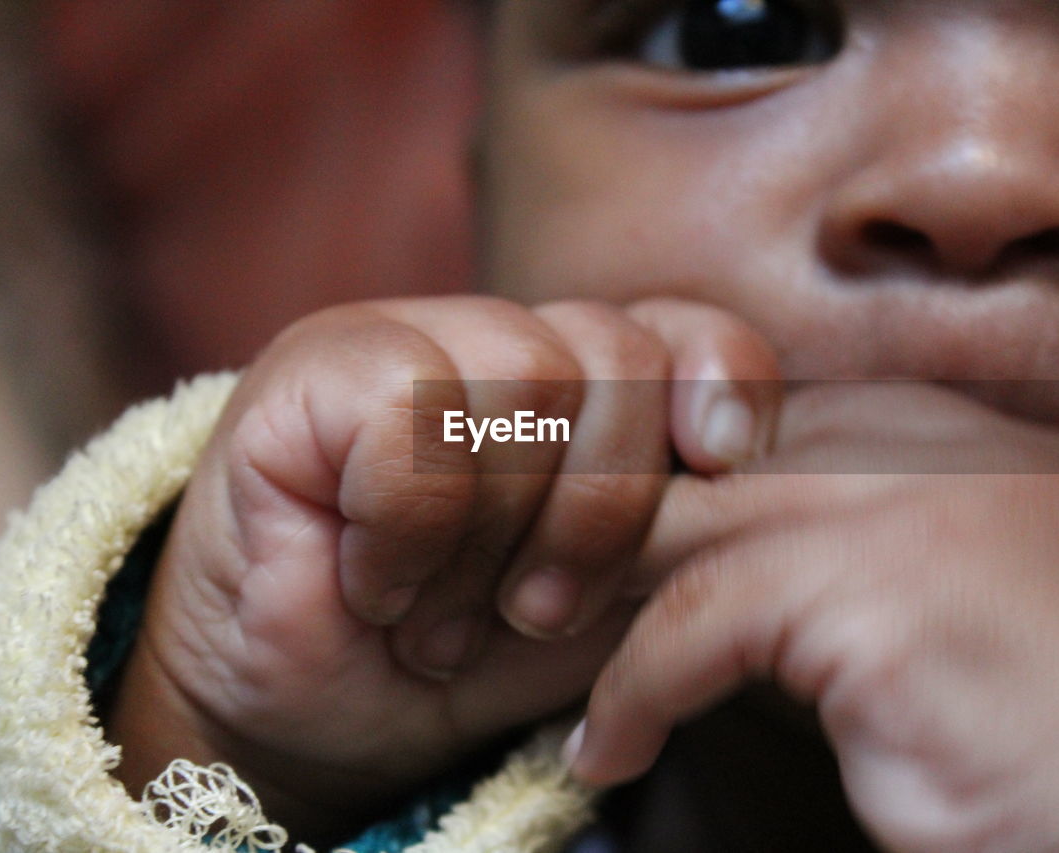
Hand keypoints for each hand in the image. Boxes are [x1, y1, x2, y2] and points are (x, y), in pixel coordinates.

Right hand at [104, 295, 777, 845]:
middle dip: (601, 507)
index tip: (724, 463)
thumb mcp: (599, 603)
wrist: (302, 724)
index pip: (671, 325)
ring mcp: (392, 339)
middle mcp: (484, 341)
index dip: (719, 376)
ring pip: (525, 374)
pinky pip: (412, 414)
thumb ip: (673, 531)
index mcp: (563, 381)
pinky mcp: (305, 371)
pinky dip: (412, 531)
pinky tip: (376, 586)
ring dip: (498, 534)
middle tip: (541, 609)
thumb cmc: (456, 658)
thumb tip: (755, 481)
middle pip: (612, 354)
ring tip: (447, 616)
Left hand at [569, 381, 1058, 852]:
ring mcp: (925, 502)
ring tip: (533, 647)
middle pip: (720, 444)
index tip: (589, 534)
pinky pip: (704, 617)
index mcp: (977, 439)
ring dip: (594, 590)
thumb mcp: (944, 613)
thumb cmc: (1044, 746)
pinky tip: (608, 750)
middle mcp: (955, 445)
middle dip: (607, 511)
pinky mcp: (889, 588)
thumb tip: (702, 538)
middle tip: (522, 581)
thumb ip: (854, 545)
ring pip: (694, 514)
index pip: (774, 407)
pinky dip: (634, 690)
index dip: (668, 465)